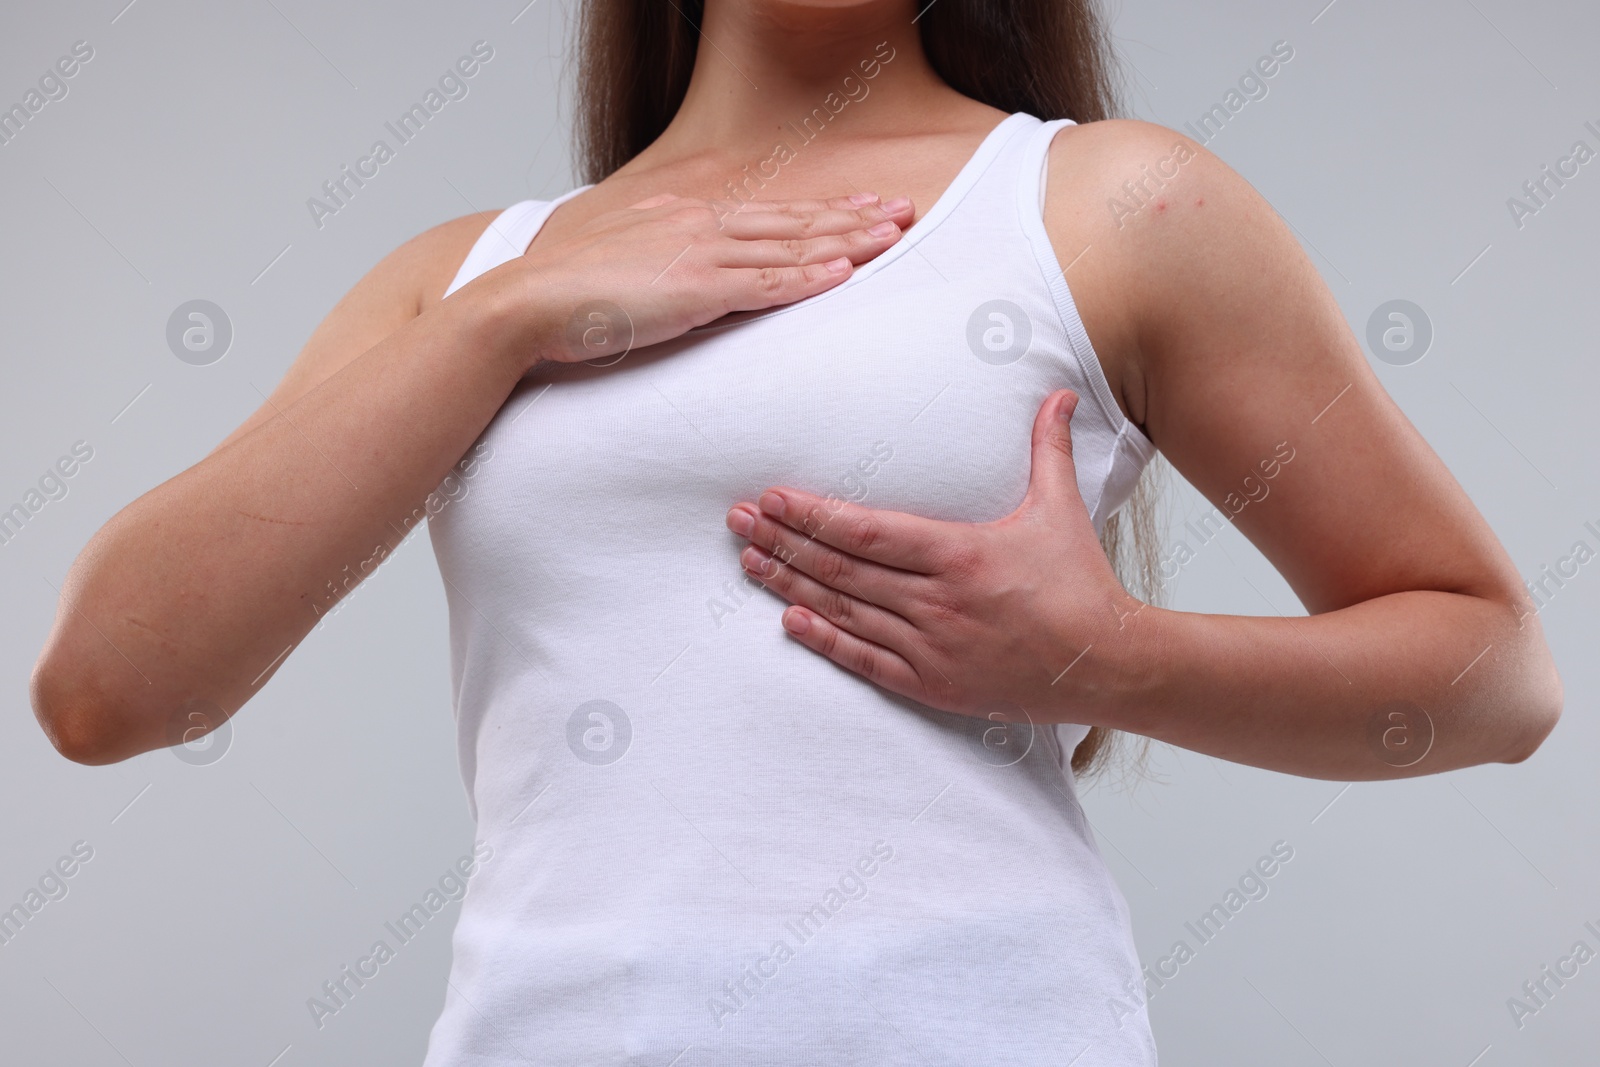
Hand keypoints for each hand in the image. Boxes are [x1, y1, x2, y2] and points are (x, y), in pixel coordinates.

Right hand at [515, 192, 913, 363]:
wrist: (528, 301)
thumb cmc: (568, 291)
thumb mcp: (625, 260)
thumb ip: (663, 257)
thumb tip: (685, 268)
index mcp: (686, 220)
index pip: (769, 215)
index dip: (820, 212)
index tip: (861, 207)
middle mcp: (701, 228)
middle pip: (793, 221)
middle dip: (852, 217)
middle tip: (902, 210)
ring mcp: (700, 256)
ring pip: (790, 247)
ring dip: (846, 242)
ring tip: (892, 235)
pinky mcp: (696, 291)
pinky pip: (764, 285)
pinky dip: (807, 278)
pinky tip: (843, 273)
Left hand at [723, 390, 1158, 724]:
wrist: (1106, 665)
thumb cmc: (1080, 586)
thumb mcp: (1061, 510)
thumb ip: (1048, 449)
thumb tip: (1059, 394)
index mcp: (960, 554)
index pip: (867, 530)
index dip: (813, 515)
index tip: (772, 499)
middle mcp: (937, 602)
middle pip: (842, 569)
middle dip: (785, 543)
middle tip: (738, 522)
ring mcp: (932, 647)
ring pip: (844, 612)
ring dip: (791, 587)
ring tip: (749, 563)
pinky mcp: (933, 684)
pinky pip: (866, 661)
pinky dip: (825, 642)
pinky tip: (790, 622)